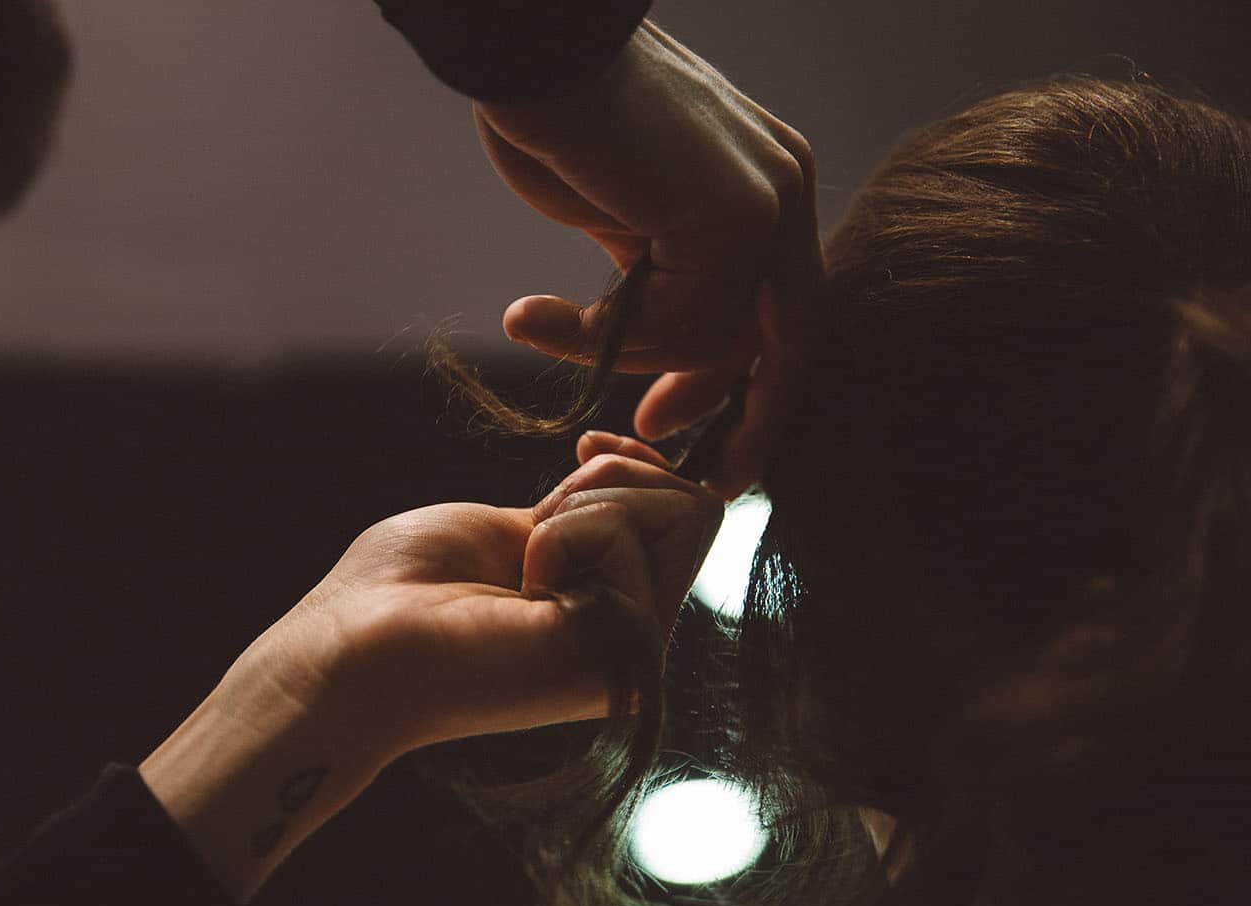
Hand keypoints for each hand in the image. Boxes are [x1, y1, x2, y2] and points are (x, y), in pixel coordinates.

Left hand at [280, 433, 721, 757]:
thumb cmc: (400, 589)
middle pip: (697, 509)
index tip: (585, 445)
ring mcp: (635, 649)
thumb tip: (634, 464)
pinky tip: (522, 586)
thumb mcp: (509, 527)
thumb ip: (583, 515)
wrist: (352, 647)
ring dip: (589, 504)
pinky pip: (637, 533)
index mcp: (601, 611)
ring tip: (526, 561)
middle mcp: (630, 636)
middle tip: (539, 524)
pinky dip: (569, 530)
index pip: (684, 519)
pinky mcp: (628, 649)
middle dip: (616, 478)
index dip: (646, 466)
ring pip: (686, 514)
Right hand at [476, 20, 824, 495]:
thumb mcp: (626, 215)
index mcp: (770, 186)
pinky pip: (674, 325)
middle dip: (736, 412)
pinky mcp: (733, 216)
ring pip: (714, 340)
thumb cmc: (563, 118)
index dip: (739, 383)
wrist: (536, 50)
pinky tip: (538, 317)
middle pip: (787, 342)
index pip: (782, 313)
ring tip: (545, 328)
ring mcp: (768, 202)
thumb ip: (659, 273)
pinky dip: (597, 339)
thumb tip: (655, 342)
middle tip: (657, 438)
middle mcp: (784, 192)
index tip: (674, 423)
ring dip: (619, 354)